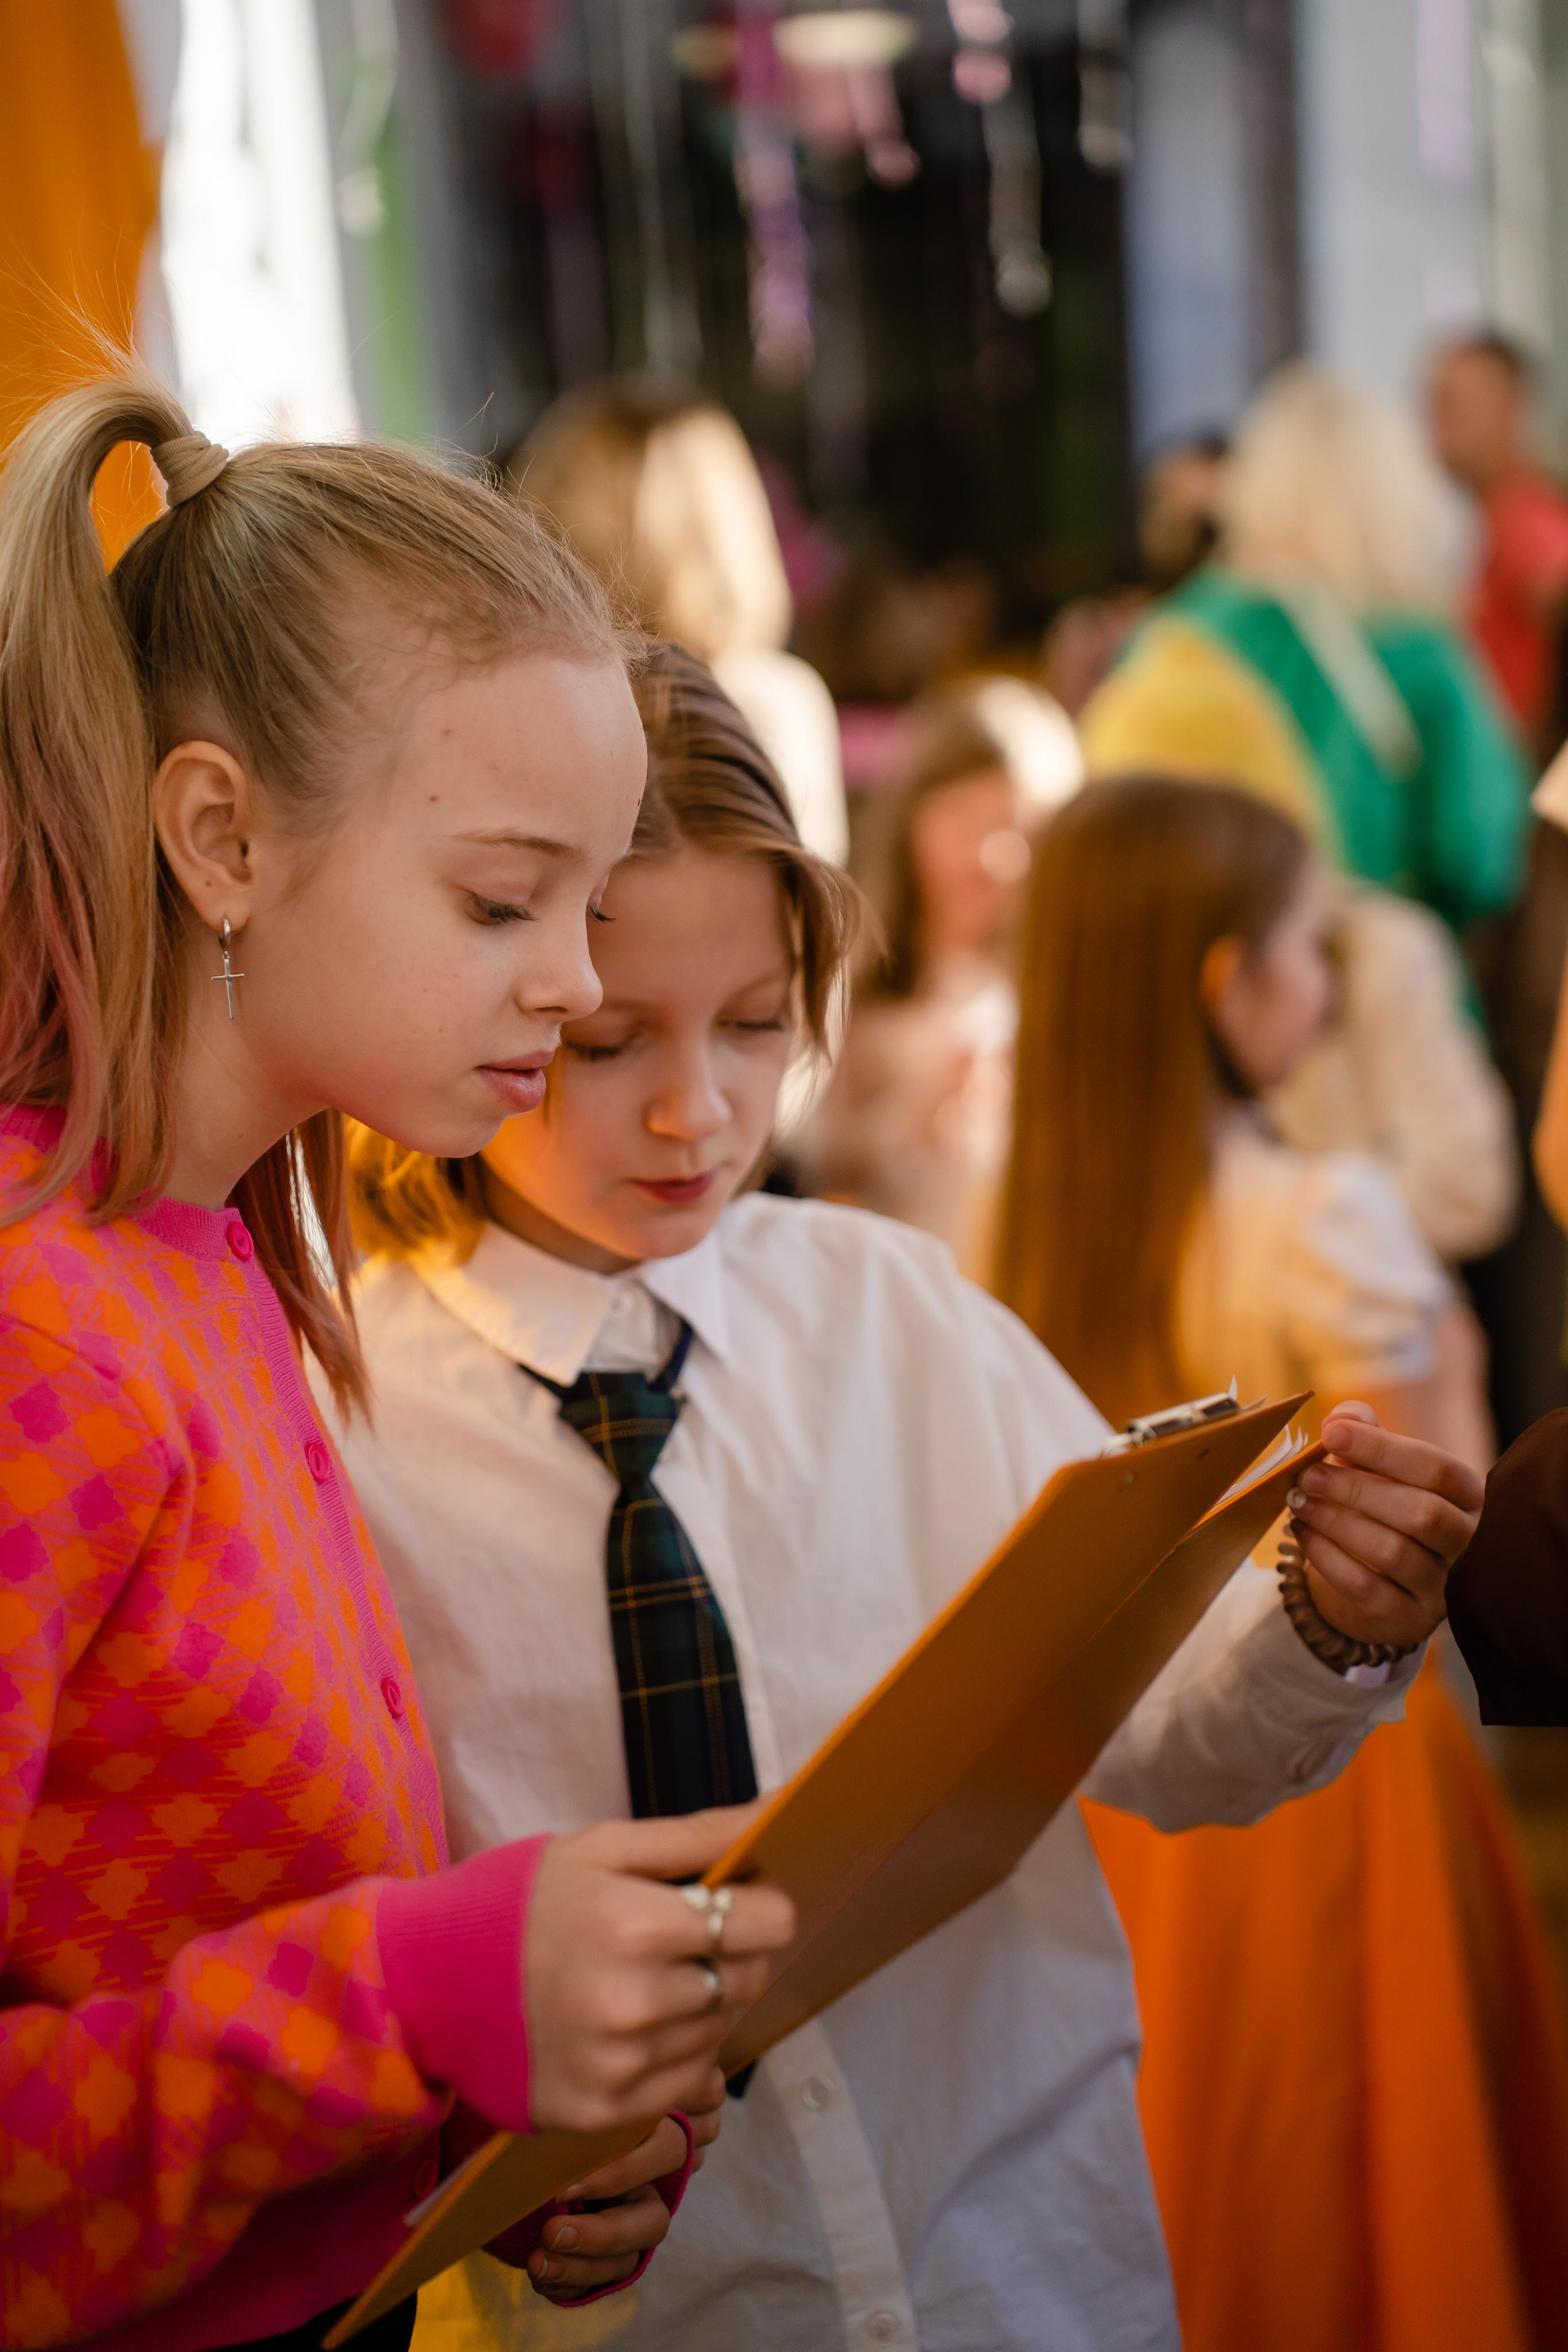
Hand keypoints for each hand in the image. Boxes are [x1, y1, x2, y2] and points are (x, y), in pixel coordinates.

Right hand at [525, 1807, 793, 2135]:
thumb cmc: (519, 1901)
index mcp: (640, 1926)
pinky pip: (686, 2082)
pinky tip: (629, 2025)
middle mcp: (638, 2006)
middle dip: (730, 1951)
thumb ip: (698, 1835)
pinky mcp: (604, 2116)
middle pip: (750, 1978)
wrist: (426, 1984)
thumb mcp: (603, 1847)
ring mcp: (622, 2069)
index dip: (761, 1904)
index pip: (769, 1923)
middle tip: (678, 1938)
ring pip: (720, 2030)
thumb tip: (777, 1810)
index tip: (735, 1898)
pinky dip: (674, 2051)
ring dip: (701, 2003)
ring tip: (644, 1979)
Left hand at [528, 2111, 701, 2301]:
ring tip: (538, 2262)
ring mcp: (632, 2231)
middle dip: (601, 2235)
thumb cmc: (556, 2132)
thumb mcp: (573, 2121)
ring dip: (580, 2267)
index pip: (668, 2151)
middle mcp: (648, 2190)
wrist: (531, 2166)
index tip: (566, 2189)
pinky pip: (600, 2285)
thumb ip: (575, 2126)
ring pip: (627, 2261)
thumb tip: (553, 2129)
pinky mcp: (610, 2261)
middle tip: (551, 2231)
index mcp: (649, 2143)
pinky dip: (569, 2284)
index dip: (621, 2175)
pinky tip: (541, 2277)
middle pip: (653, 2221)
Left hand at [1288, 1402, 1483, 1648]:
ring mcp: (1444, 1586)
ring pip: (1394, 1553)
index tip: (1330, 1433)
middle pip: (1421, 1514)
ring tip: (1300, 1503)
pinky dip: (1329, 1559)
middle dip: (1356, 1490)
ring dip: (1338, 1523)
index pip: (1435, 1468)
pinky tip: (1303, 1534)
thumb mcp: (1376, 1461)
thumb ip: (1363, 1431)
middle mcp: (1467, 1542)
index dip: (1381, 1448)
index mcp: (1468, 1495)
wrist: (1375, 1573)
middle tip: (1307, 1477)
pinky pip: (1368, 1589)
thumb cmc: (1380, 1502)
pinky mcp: (1411, 1619)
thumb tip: (1341, 1418)